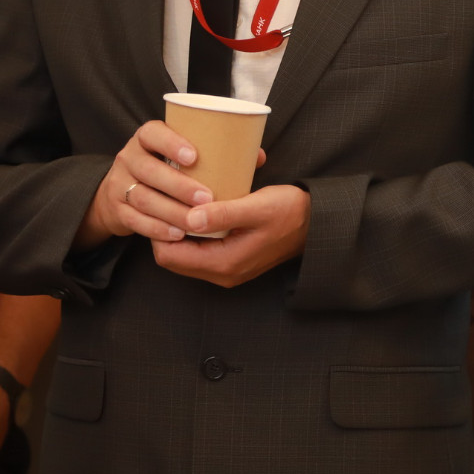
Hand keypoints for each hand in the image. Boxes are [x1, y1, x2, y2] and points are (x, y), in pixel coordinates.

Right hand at [77, 121, 213, 248]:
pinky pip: (135, 220)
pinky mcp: (117, 210)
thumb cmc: (165, 167)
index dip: (171, 143)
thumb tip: (256, 155)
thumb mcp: (178, 153)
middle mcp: (129, 158)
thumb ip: (210, 152)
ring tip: (196, 221)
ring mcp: (119, 184)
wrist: (121, 190)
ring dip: (171, 211)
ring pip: (142, 198)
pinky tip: (177, 234)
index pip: (152, 134)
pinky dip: (157, 228)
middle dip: (179, 186)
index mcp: (146, 138)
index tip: (194, 157)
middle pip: (149, 170)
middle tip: (207, 198)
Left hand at [149, 183, 311, 287]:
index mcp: (224, 264)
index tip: (159, 202)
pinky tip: (196, 212)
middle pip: (172, 258)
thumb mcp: (257, 207)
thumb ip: (223, 213)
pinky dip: (191, 234)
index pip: (168, 256)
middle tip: (163, 200)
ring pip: (184, 255)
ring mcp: (227, 270)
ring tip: (177, 203)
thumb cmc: (290, 212)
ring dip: (176, 232)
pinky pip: (198, 251)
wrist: (316, 223)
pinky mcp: (232, 261)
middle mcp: (222, 273)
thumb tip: (188, 216)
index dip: (157, 230)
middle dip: (163, 231)